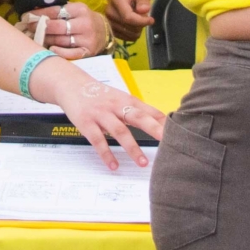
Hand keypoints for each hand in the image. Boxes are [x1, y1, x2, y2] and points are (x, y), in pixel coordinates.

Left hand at [22, 5, 97, 56]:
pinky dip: (60, 52)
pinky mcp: (88, 51)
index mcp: (80, 9)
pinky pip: (71, 53)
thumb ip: (59, 10)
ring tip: (35, 38)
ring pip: (62, 40)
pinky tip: (51, 49)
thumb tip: (35, 10)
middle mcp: (84, 24)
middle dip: (41, 27)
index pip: (56, 11)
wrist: (104, 32)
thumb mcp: (75, 10)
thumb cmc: (84, 20)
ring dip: (46, 40)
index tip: (27, 16)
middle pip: (58, 26)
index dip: (40, 14)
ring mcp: (87, 39)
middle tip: (29, 27)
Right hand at [34, 58, 165, 168]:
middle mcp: (116, 105)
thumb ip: (137, 111)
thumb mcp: (119, 98)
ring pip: (119, 131)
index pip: (150, 111)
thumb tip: (160, 124)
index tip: (179, 134)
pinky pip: (98, 140)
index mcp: (127, 100)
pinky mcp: (86, 122)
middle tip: (168, 144)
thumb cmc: (99, 95)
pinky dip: (106, 154)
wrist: (70, 84)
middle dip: (154, 130)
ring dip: (132, 148)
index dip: (164, 123)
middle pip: (138, 117)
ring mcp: (101, 114)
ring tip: (143, 163)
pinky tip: (114, 165)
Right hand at [103, 0, 155, 39]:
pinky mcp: (110, 29)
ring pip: (129, 34)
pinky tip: (133, 24)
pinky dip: (133, 33)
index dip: (141, 21)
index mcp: (116, 1)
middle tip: (143, 14)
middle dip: (141, 24)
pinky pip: (126, 38)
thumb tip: (144, 10)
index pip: (128, 17)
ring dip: (137, 29)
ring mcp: (108, 22)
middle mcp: (109, 13)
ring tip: (137, 17)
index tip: (152, 19)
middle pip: (129, 27)